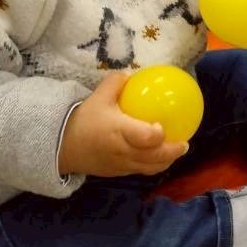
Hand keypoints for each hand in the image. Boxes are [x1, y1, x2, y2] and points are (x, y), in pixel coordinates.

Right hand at [58, 72, 187, 177]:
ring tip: (176, 151)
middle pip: (154, 157)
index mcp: (119, 132)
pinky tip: (157, 156)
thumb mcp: (97, 97)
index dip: (158, 134)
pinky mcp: (119, 173)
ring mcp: (122, 165)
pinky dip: (153, 165)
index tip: (162, 125)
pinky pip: (141, 171)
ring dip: (166, 161)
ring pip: (150, 168)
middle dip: (173, 152)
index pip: (145, 138)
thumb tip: (131, 74)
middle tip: (184, 143)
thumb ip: (115, 83)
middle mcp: (123, 151)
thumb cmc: (83, 120)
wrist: (62, 146)